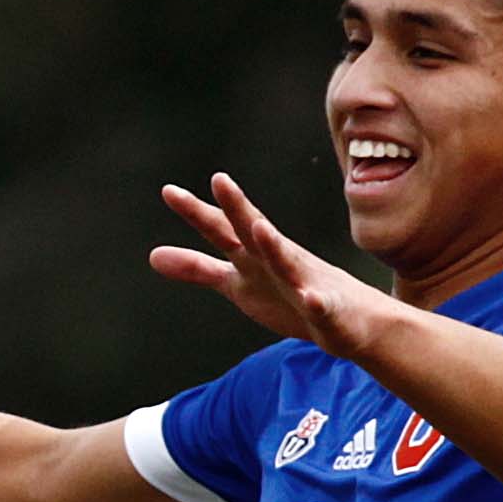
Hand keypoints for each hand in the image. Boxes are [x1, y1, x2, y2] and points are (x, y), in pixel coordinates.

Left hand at [150, 172, 392, 360]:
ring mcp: (304, 282)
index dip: (197, 212)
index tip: (169, 192)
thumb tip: (152, 256)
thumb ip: (197, 268)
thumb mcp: (236, 283)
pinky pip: (321, 306)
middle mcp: (277, 260)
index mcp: (254, 255)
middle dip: (237, 208)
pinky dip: (316, 302)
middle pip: (252, 233)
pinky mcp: (325, 310)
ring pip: (287, 262)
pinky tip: (310, 299)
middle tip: (219, 180)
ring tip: (258, 227)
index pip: (223, 229)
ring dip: (274, 246)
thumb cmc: (288, 295)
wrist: (350, 321)